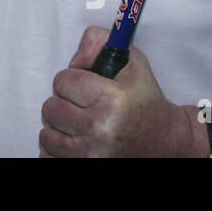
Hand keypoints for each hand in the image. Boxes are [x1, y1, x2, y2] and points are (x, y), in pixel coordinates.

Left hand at [39, 26, 200, 156]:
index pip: (62, 81)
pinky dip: (58, 151)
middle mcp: (100, 129)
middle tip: (83, 107)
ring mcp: (92, 154)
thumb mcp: (131, 62)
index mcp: (111, 100)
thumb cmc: (144, 100)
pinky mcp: (86, 169)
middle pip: (50, 108)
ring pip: (47, 134)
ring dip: (59, 128)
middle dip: (64, 103)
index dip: (72, 80)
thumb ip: (98, 42)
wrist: (165, 143)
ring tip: (79, 125)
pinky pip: (48, 157)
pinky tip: (76, 143)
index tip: (85, 87)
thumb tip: (74, 59)